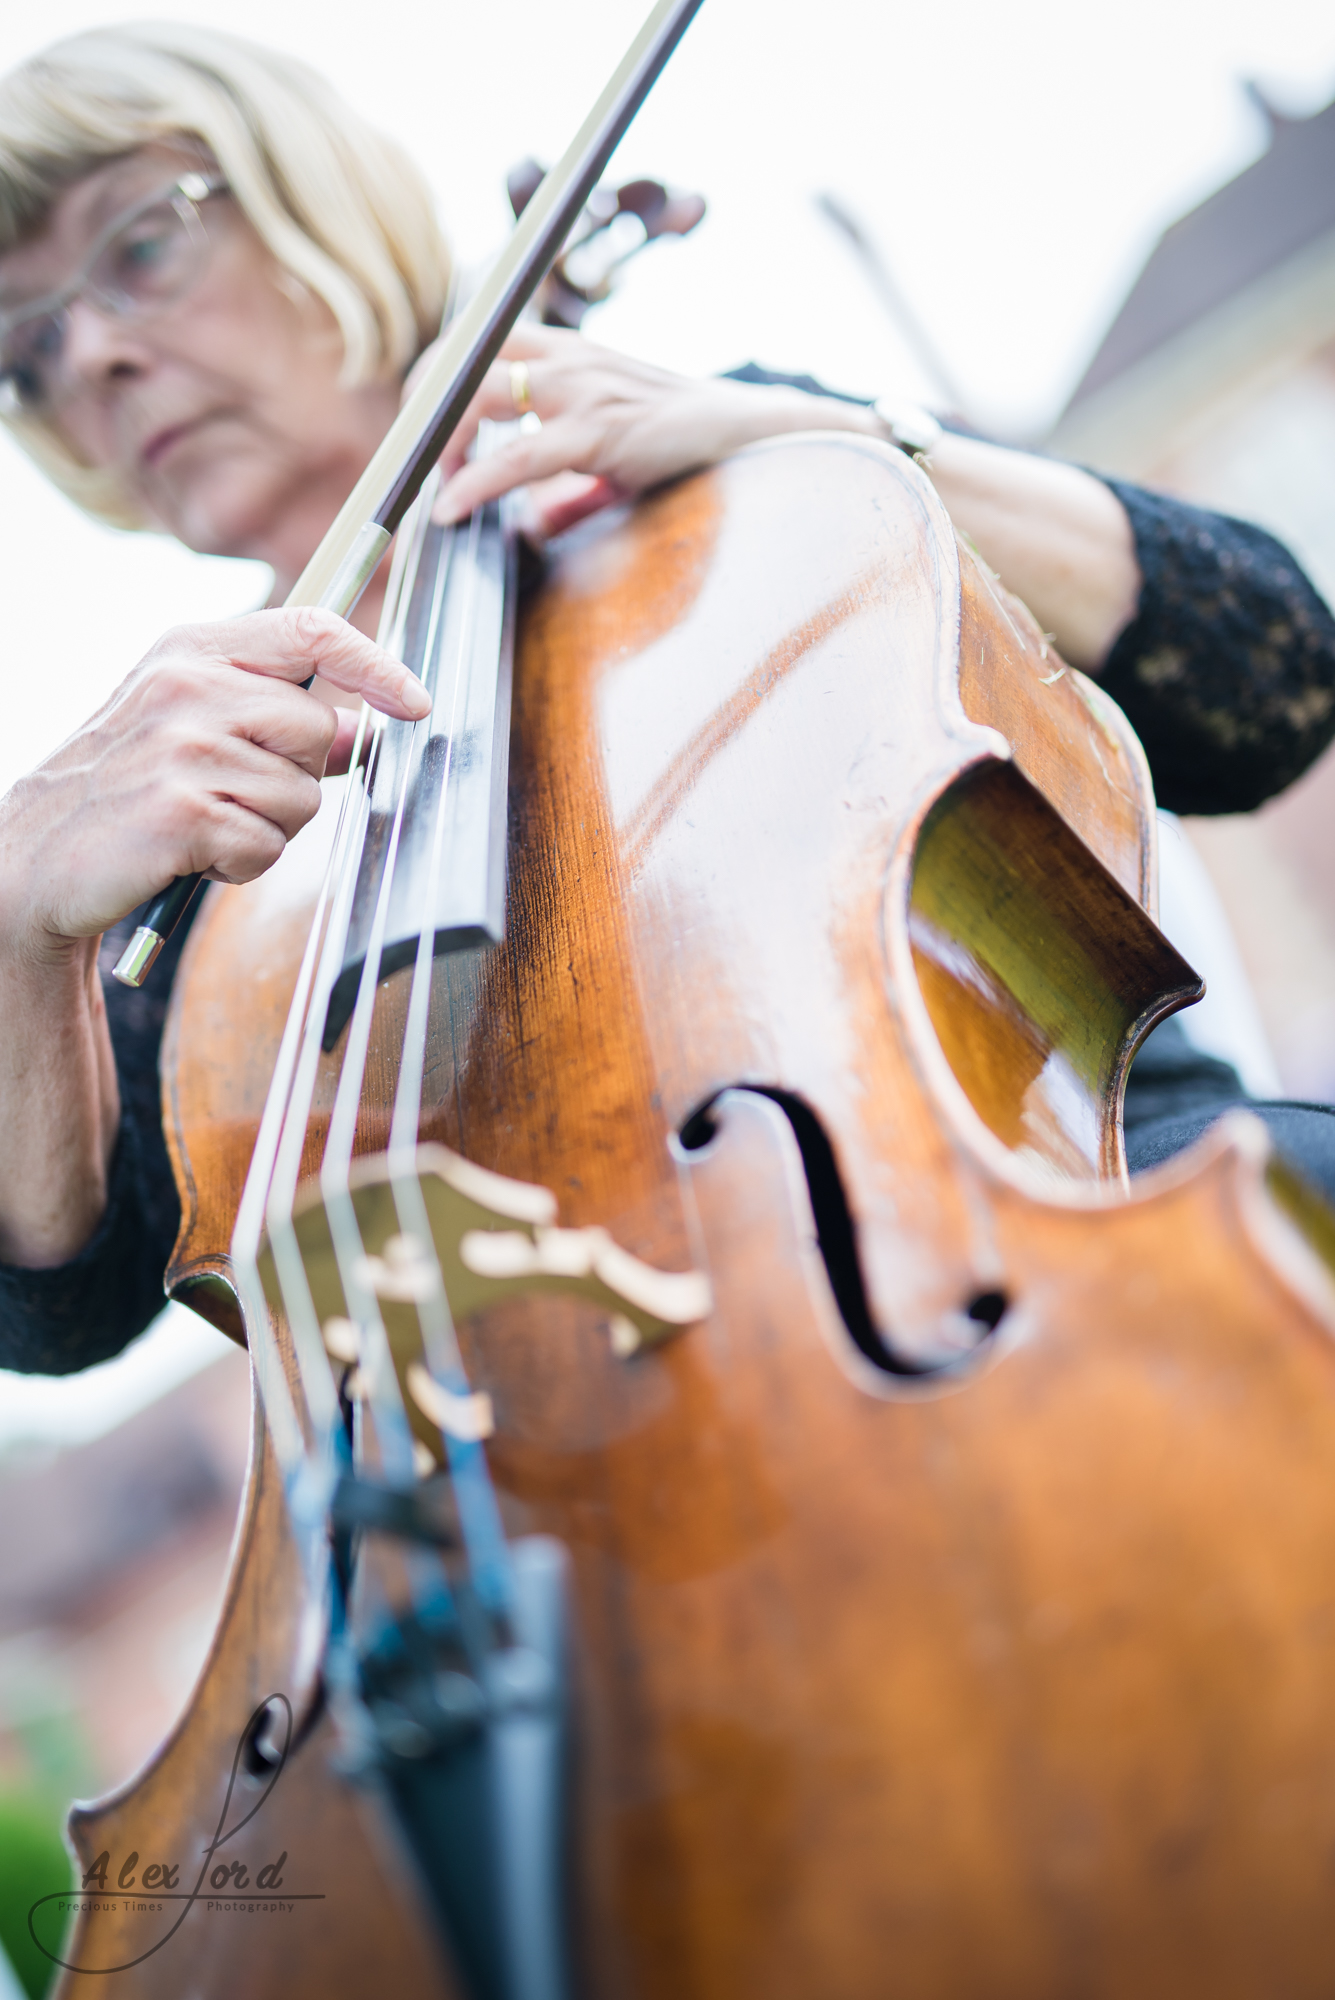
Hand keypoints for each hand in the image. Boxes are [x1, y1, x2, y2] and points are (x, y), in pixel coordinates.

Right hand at [0, 607, 430, 954]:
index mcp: (191, 651)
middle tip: (233, 797)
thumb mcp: (195, 731)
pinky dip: (240, 866)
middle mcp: (185, 686)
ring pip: (302, 796)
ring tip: (204, 827)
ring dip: (267, 829)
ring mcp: (180, 747)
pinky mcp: (180, 812)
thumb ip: (278, 721)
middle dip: (296, 779)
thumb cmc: (129, 792)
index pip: (310, 629)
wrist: (35, 858)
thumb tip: (372, 724)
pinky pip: (268, 847)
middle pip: (319, 730)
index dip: (375, 663)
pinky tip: (191, 857)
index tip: (416, 701)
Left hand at [420, 325, 870, 536]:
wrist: (752, 429)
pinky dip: (473, 483)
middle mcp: (568, 357)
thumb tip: (536, 526)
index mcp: (567, 350)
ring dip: (438, 442)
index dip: (436, 376)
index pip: (477, 341)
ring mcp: (582, 390)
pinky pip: (516, 456)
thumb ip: (570, 485)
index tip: (419, 424)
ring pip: (477, 396)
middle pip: (461, 356)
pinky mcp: (598, 432)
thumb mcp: (615, 451)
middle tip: (414, 456)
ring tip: (428, 484)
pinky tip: (452, 509)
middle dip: (422, 404)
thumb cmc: (685, 440)